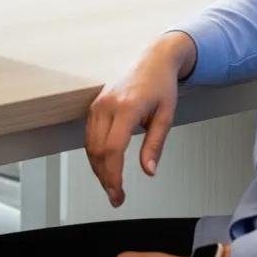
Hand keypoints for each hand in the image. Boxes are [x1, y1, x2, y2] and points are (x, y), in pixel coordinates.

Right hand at [86, 31, 195, 206]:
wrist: (152, 59)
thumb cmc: (161, 85)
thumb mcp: (166, 115)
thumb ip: (155, 144)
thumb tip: (148, 171)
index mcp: (127, 107)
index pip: (112, 148)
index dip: (113, 175)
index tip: (119, 193)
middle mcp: (108, 105)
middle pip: (97, 149)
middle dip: (104, 177)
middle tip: (116, 198)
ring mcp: (99, 104)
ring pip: (90, 144)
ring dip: (98, 169)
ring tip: (111, 187)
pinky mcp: (96, 105)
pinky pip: (89, 134)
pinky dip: (94, 154)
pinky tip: (105, 166)